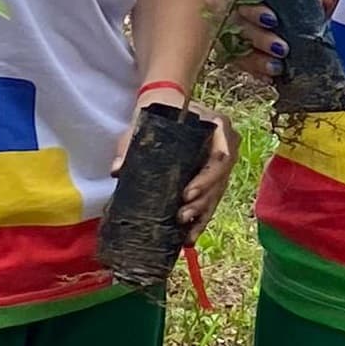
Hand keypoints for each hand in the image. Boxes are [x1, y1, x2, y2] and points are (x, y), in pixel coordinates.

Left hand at [108, 95, 238, 234]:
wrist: (168, 108)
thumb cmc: (160, 114)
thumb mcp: (145, 124)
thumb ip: (130, 144)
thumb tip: (117, 170)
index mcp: (218, 127)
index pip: (221, 157)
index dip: (207, 179)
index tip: (186, 194)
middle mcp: (226, 146)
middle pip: (220, 181)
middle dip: (202, 203)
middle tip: (181, 216)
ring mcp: (222, 165)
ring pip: (217, 194)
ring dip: (202, 215)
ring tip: (186, 234)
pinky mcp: (214, 179)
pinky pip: (212, 201)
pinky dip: (200, 220)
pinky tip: (188, 237)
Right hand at [223, 0, 332, 85]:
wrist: (268, 8)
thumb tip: (326, 0)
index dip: (254, 9)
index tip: (273, 20)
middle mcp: (229, 6)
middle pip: (238, 24)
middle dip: (260, 38)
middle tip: (282, 49)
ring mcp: (225, 29)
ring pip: (235, 47)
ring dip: (256, 60)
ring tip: (277, 68)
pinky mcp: (227, 49)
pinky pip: (237, 63)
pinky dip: (255, 71)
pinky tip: (269, 78)